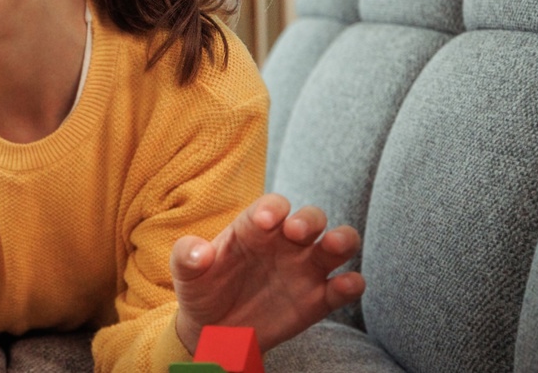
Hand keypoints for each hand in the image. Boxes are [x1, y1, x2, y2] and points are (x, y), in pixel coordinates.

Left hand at [169, 193, 365, 352]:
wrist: (213, 329)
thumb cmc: (202, 289)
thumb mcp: (186, 272)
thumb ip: (188, 256)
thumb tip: (199, 252)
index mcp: (254, 229)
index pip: (271, 207)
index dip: (271, 208)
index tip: (263, 220)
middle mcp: (285, 243)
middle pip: (310, 218)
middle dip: (308, 219)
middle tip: (296, 232)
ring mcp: (305, 270)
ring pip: (338, 244)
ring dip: (342, 240)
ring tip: (334, 244)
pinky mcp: (319, 299)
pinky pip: (344, 287)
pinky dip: (352, 284)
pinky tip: (345, 285)